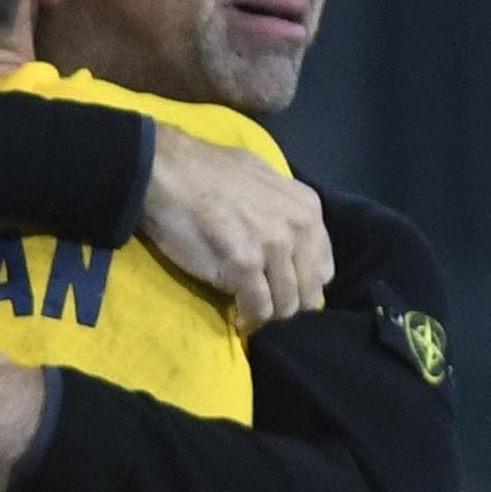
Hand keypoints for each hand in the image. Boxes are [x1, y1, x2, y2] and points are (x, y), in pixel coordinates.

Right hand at [135, 133, 333, 331]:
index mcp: (307, 208)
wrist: (167, 171)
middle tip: (265, 307)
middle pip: (309, 292)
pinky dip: (249, 320)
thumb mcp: (262, 178)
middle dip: (288, 305)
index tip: (282, 290)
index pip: (324, 268)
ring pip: (286, 305)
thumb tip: (287, 237)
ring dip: (268, 316)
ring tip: (250, 314)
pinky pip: (259, 308)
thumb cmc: (207, 172)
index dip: (303, 284)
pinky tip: (238, 319)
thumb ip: (282, 209)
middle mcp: (298, 228)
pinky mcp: (244, 266)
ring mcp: (273, 247)